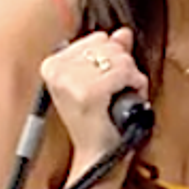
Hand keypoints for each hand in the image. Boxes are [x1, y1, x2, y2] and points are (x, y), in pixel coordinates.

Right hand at [41, 26, 148, 160]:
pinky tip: (127, 99)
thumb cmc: (100, 120)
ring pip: (120, 58)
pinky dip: (135, 85)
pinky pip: (124, 72)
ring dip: (131, 77)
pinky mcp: (88, 94)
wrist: (99, 155)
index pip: (97, 38)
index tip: (109, 80)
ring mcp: (70, 82)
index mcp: (52, 64)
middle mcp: (55, 70)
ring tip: (121, 97)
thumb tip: (123, 32)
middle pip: (109, 44)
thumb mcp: (102, 79)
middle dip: (123, 66)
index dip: (112, 57)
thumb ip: (111, 52)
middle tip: (117, 91)